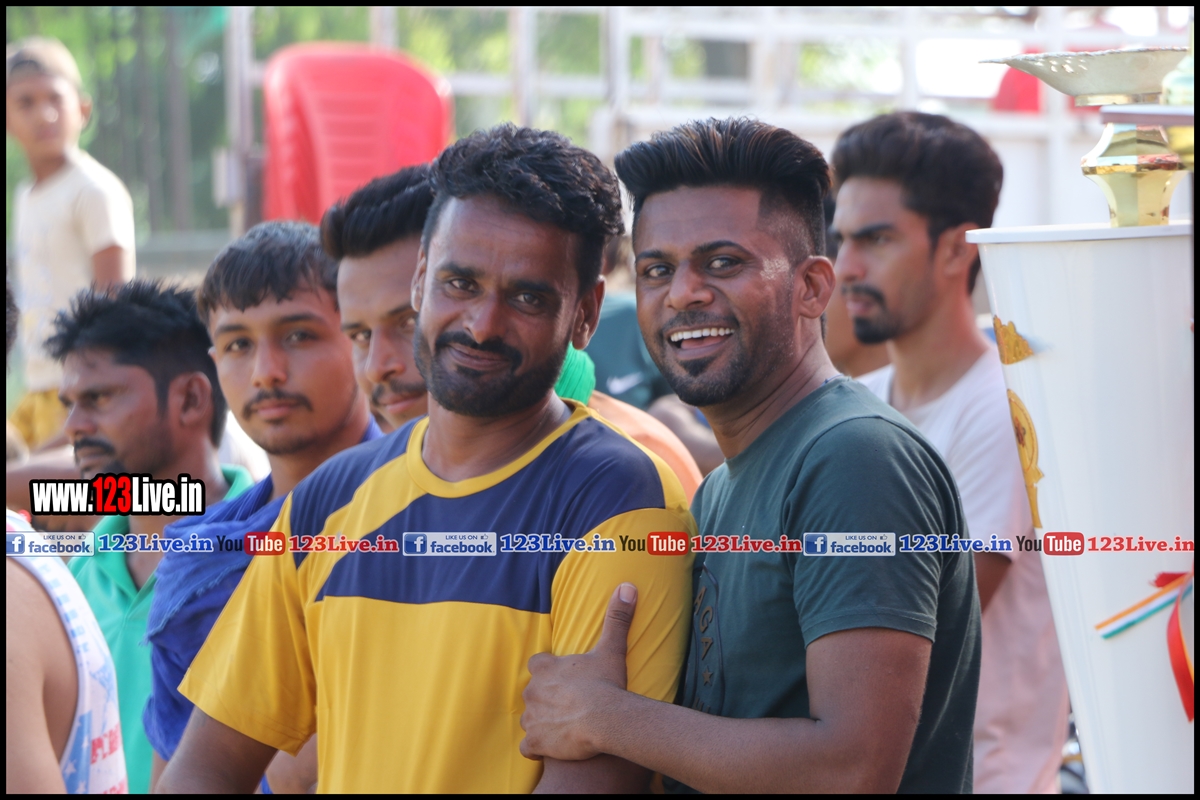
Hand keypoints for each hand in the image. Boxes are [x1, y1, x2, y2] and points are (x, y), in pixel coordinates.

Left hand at [520, 583, 637, 761]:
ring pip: (530, 719)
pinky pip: (529, 747)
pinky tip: (553, 747)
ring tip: (564, 727)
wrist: (604, 719)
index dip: (549, 671)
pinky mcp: (535, 742)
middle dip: (546, 698)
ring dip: (542, 722)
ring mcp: (531, 718)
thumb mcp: (612, 648)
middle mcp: (532, 691)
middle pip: (533, 692)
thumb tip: (627, 587)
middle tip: (569, 704)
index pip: (537, 664)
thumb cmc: (606, 683)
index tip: (564, 677)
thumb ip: (617, 618)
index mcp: (545, 668)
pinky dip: (538, 748)